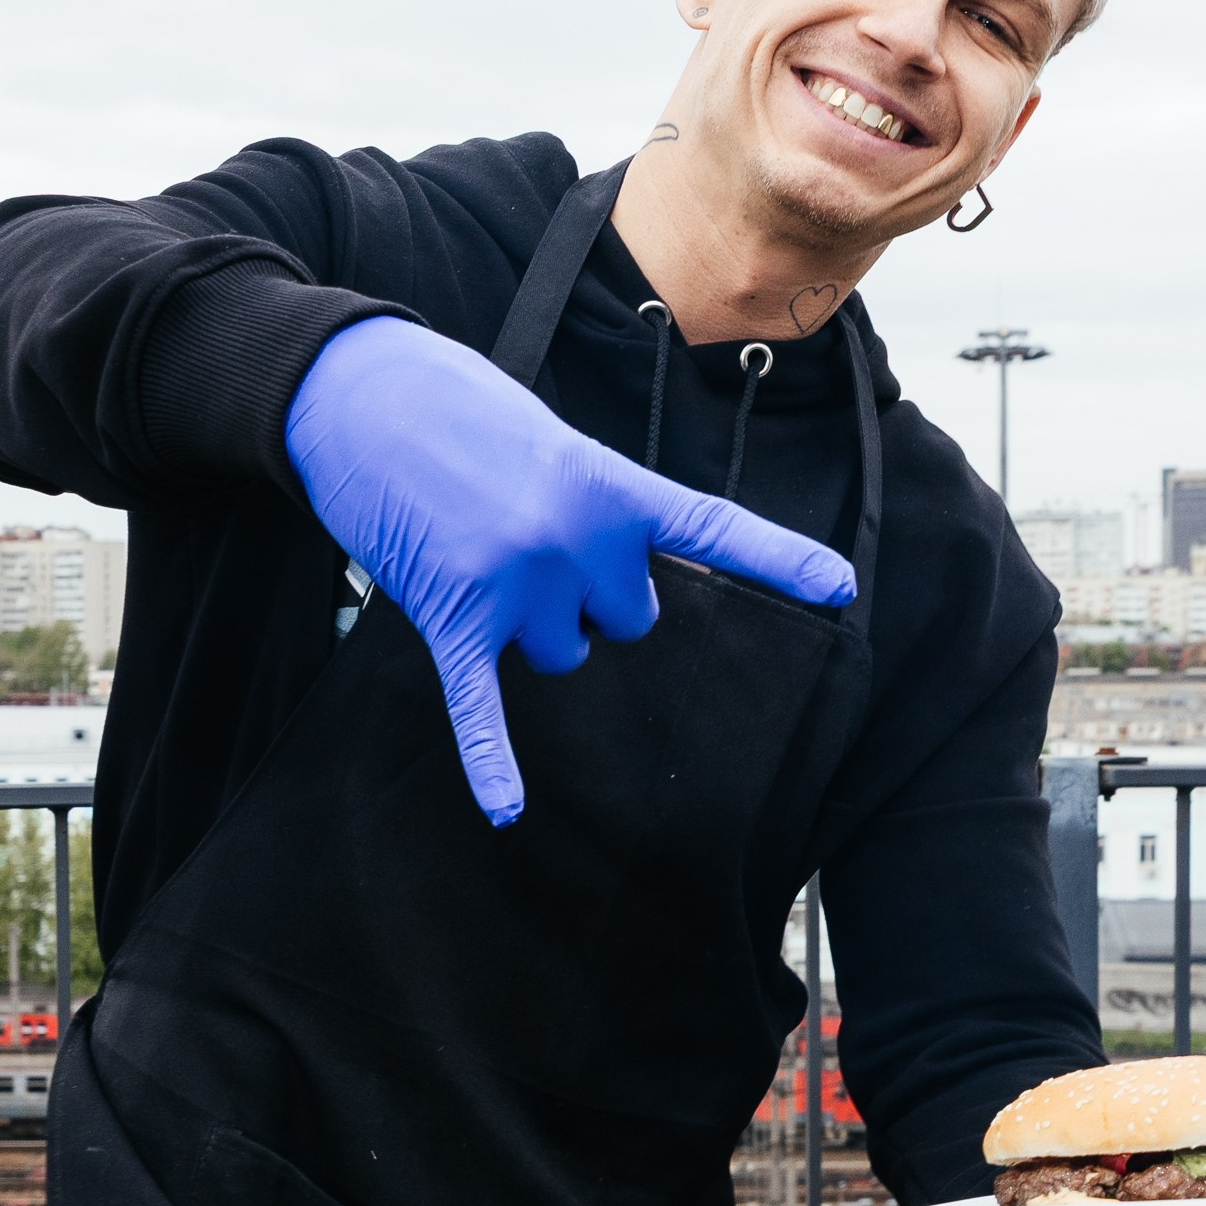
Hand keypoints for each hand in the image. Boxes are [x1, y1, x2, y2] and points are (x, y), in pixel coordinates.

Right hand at [285, 317, 855, 823]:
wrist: (364, 393)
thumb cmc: (463, 416)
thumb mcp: (556, 449)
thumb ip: (601, 520)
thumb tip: (603, 605)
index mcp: (613, 488)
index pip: (714, 531)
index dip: (780, 561)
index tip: (841, 589)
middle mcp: (578, 539)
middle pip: (626, 621)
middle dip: (588, 598)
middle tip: (530, 535)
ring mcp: (516, 581)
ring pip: (561, 656)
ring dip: (527, 627)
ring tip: (476, 557)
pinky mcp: (453, 615)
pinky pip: (481, 707)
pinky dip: (491, 760)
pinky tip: (504, 812)